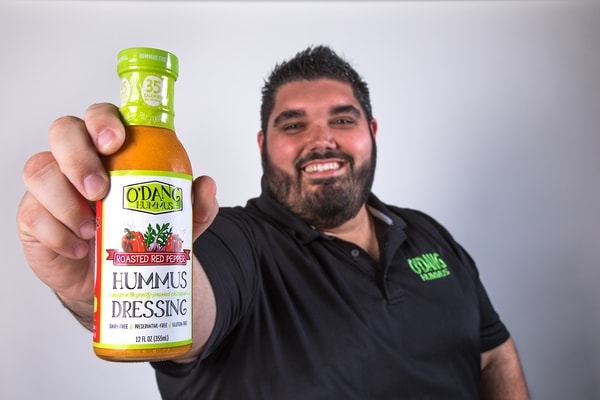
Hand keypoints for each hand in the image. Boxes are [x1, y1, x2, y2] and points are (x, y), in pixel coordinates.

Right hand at [17, 103, 218, 312]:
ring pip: (40, 171)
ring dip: (66, 201)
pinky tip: (79, 249)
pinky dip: (57, 233)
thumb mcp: (176, 222)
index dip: (102, 120)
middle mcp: (76, 160)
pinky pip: (33, 215)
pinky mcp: (33, 218)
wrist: (119, 277)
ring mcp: (50, 187)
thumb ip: (194, 205)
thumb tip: (206, 185)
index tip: (115, 141)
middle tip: (99, 189)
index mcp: (111, 150)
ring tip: (92, 228)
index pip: (99, 116)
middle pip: (62, 131)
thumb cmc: (142, 235)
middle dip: (78, 156)